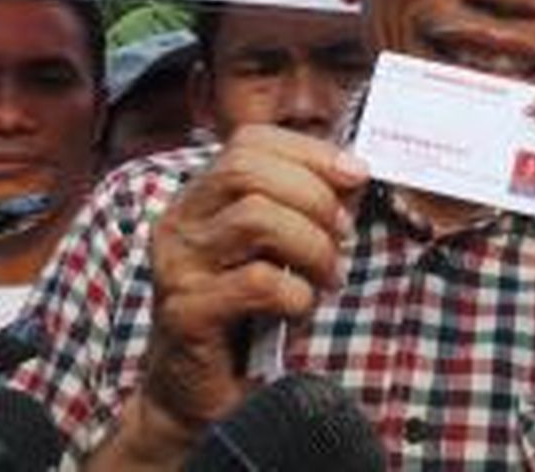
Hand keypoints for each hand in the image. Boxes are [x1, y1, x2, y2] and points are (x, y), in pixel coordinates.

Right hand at [143, 125, 366, 435]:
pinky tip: (300, 308)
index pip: (250, 142)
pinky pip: (258, 281)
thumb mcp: (275, 249)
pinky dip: (297, 293)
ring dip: (312, 245)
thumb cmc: (244, 314)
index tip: (356, 175)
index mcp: (200, 198)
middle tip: (342, 236)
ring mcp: (178, 265)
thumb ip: (304, 207)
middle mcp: (180, 222)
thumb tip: (352, 174)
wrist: (194, 393)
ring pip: (256, 218)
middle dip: (314, 196)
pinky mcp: (186, 310)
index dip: (310, 151)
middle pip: (248, 169)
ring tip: (328, 275)